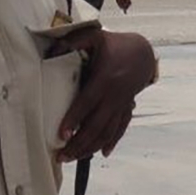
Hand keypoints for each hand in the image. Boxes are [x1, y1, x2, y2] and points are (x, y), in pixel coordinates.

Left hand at [54, 29, 155, 161]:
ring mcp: (122, 103)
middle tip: (61, 156)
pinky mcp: (127, 107)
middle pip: (96, 125)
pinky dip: (112, 141)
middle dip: (79, 143)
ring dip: (91, 147)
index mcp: (104, 79)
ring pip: (108, 131)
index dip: (74, 119)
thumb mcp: (95, 36)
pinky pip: (121, 127)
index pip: (86, 103)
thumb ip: (74, 40)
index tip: (62, 135)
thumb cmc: (116, 45)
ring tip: (74, 157)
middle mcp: (114, 95)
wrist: (143, 52)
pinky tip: (103, 152)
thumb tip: (52, 50)